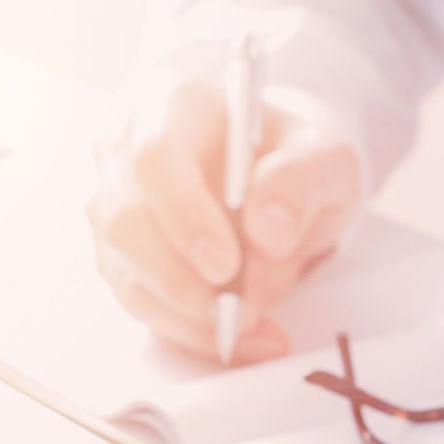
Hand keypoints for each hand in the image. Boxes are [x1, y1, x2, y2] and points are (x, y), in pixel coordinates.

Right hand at [86, 76, 363, 362]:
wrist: (283, 181)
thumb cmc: (297, 161)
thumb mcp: (327, 158)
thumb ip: (302, 182)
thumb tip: (266, 232)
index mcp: (174, 104)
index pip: (155, 155)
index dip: (184, 215)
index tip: (225, 266)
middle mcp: (127, 150)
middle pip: (123, 219)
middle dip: (181, 280)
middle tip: (241, 314)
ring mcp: (115, 204)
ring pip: (126, 270)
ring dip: (188, 316)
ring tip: (254, 332)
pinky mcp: (122, 255)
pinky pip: (141, 301)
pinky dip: (189, 331)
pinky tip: (240, 339)